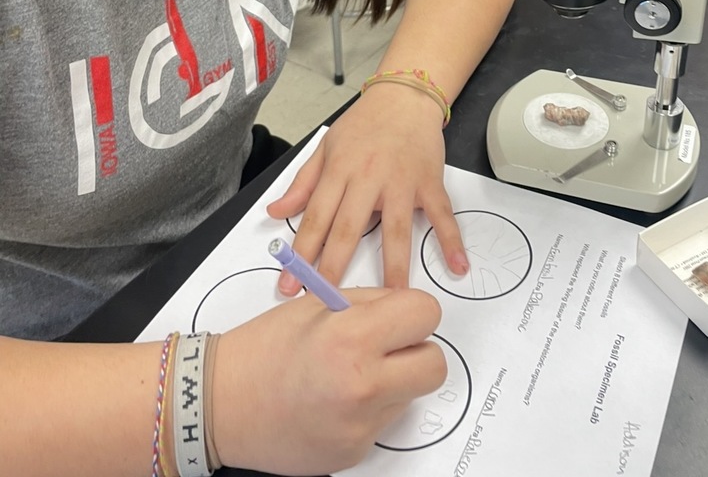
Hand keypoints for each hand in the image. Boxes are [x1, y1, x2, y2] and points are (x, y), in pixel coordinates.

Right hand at [211, 287, 446, 474]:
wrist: (222, 403)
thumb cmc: (265, 348)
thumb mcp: (319, 304)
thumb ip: (371, 304)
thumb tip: (407, 310)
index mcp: (352, 337)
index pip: (426, 315)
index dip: (415, 311)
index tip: (399, 315)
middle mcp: (362, 385)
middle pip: (436, 364)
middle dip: (417, 350)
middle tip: (389, 345)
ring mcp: (360, 426)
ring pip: (412, 395)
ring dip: (395, 381)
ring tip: (352, 372)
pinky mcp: (355, 452)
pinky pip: (385, 422)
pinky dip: (370, 408)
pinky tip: (336, 399)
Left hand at [266, 84, 468, 291]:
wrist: (404, 96)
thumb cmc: (362, 124)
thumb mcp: (325, 148)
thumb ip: (302, 184)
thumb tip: (275, 213)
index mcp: (340, 170)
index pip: (317, 217)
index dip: (301, 252)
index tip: (287, 283)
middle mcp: (369, 177)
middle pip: (349, 228)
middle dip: (334, 268)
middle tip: (325, 304)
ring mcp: (402, 181)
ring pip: (395, 229)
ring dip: (393, 266)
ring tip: (389, 301)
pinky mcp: (430, 182)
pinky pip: (441, 215)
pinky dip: (452, 240)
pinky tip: (458, 266)